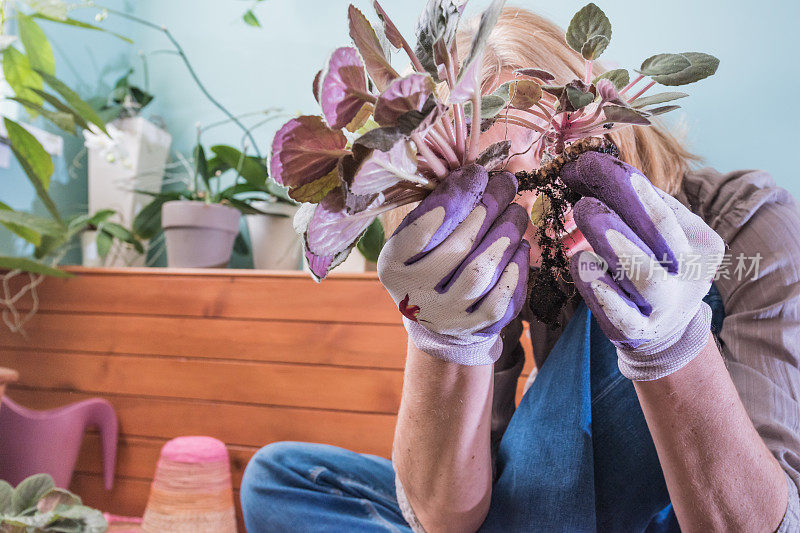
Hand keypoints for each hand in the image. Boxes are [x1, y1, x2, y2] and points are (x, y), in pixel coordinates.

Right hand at [377, 164, 530, 365]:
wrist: (439, 317)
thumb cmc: (429, 260)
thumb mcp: (418, 236)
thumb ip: (437, 208)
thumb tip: (473, 173)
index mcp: (392, 266)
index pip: (421, 230)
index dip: (454, 197)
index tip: (476, 173)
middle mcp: (414, 295)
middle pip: (457, 246)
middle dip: (488, 207)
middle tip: (506, 183)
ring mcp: (447, 315)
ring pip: (481, 271)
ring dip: (505, 234)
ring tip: (516, 211)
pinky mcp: (476, 328)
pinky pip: (501, 296)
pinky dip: (515, 267)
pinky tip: (519, 246)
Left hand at [562, 152, 724, 380]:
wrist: (662, 329)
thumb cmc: (650, 265)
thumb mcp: (649, 233)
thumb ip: (624, 203)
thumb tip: (578, 166)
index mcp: (699, 243)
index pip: (663, 207)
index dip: (624, 183)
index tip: (587, 162)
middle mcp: (689, 275)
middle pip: (659, 235)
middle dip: (623, 204)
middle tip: (585, 186)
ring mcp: (665, 307)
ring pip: (645, 276)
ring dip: (613, 242)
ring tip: (583, 213)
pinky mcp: (638, 332)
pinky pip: (621, 314)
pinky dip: (600, 290)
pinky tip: (580, 264)